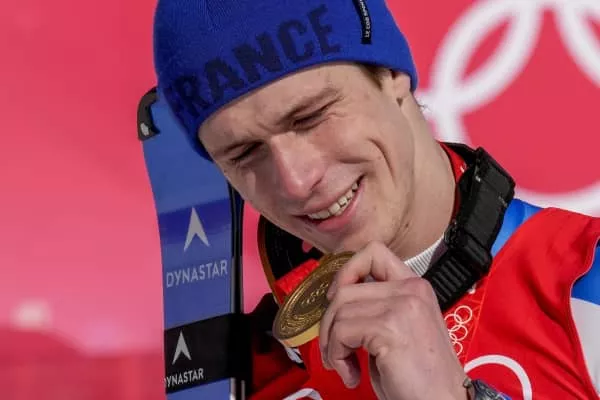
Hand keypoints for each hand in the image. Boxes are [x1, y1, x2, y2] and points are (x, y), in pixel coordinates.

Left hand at [318, 241, 468, 399]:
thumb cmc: (419, 378)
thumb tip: (335, 301)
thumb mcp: (399, 329)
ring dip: (332, 344)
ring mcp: (402, 306)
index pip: (374, 252)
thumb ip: (376, 307)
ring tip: (345, 366)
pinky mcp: (390, 327)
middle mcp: (411, 289)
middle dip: (328, 322)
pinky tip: (352, 375)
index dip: (347, 270)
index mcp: (415, 287)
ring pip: (339, 310)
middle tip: (334, 350)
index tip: (337, 298)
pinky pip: (341, 332)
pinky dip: (337, 357)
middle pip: (345, 288)